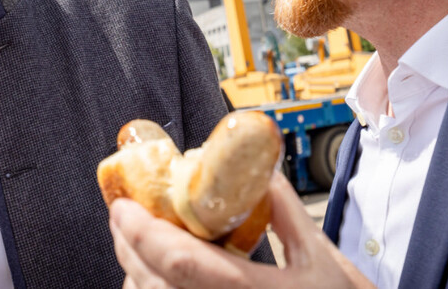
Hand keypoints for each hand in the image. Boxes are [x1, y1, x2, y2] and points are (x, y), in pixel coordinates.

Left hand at [109, 174, 373, 287]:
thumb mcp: (323, 259)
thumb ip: (285, 211)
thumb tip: (256, 170)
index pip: (182, 264)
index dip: (143, 233)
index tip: (124, 204)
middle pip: (153, 287)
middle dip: (129, 247)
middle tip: (124, 214)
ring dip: (136, 274)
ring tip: (140, 244)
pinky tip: (158, 278)